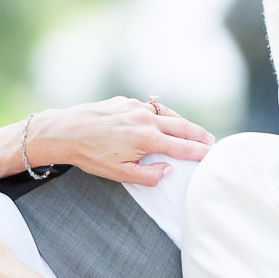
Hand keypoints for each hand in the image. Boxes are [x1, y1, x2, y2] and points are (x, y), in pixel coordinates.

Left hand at [28, 97, 214, 186]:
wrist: (66, 131)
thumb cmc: (91, 155)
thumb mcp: (120, 174)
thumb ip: (148, 176)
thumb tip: (167, 170)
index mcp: (147, 139)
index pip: (182, 147)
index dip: (199, 152)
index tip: (212, 155)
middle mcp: (146, 120)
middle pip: (181, 127)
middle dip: (199, 134)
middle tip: (212, 141)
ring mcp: (136, 107)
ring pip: (167, 114)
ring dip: (182, 123)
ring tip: (193, 131)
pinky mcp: (125, 101)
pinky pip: (150, 108)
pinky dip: (161, 115)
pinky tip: (162, 121)